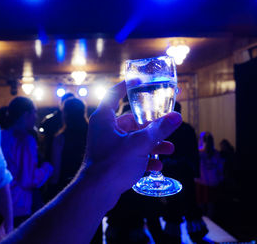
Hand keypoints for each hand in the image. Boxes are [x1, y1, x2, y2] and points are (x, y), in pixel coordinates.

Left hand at [83, 80, 181, 195]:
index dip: (125, 86)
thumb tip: (176, 116)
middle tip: (167, 126)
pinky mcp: (111, 161)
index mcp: (104, 119)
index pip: (113, 95)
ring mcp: (107, 146)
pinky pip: (130, 155)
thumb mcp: (140, 144)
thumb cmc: (113, 164)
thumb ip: (159, 130)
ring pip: (132, 140)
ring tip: (169, 148)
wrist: (96, 192)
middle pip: (130, 121)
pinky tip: (157, 166)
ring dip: (151, 144)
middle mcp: (104, 130)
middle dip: (150, 126)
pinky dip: (143, 158)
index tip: (138, 81)